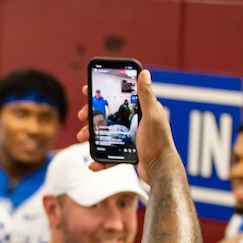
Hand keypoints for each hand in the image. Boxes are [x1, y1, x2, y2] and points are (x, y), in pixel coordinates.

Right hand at [75, 69, 180, 183]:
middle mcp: (136, 121)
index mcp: (142, 110)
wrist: (161, 171)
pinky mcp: (129, 151)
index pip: (120, 96)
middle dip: (93, 116)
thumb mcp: (151, 116)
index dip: (103, 93)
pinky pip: (111, 153)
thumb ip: (146, 96)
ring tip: (82, 138)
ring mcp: (131, 136)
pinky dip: (101, 158)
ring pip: (107, 133)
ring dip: (93, 136)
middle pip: (110, 115)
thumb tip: (144, 72)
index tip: (88, 91)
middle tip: (83, 116)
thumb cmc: (159, 143)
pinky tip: (93, 163)